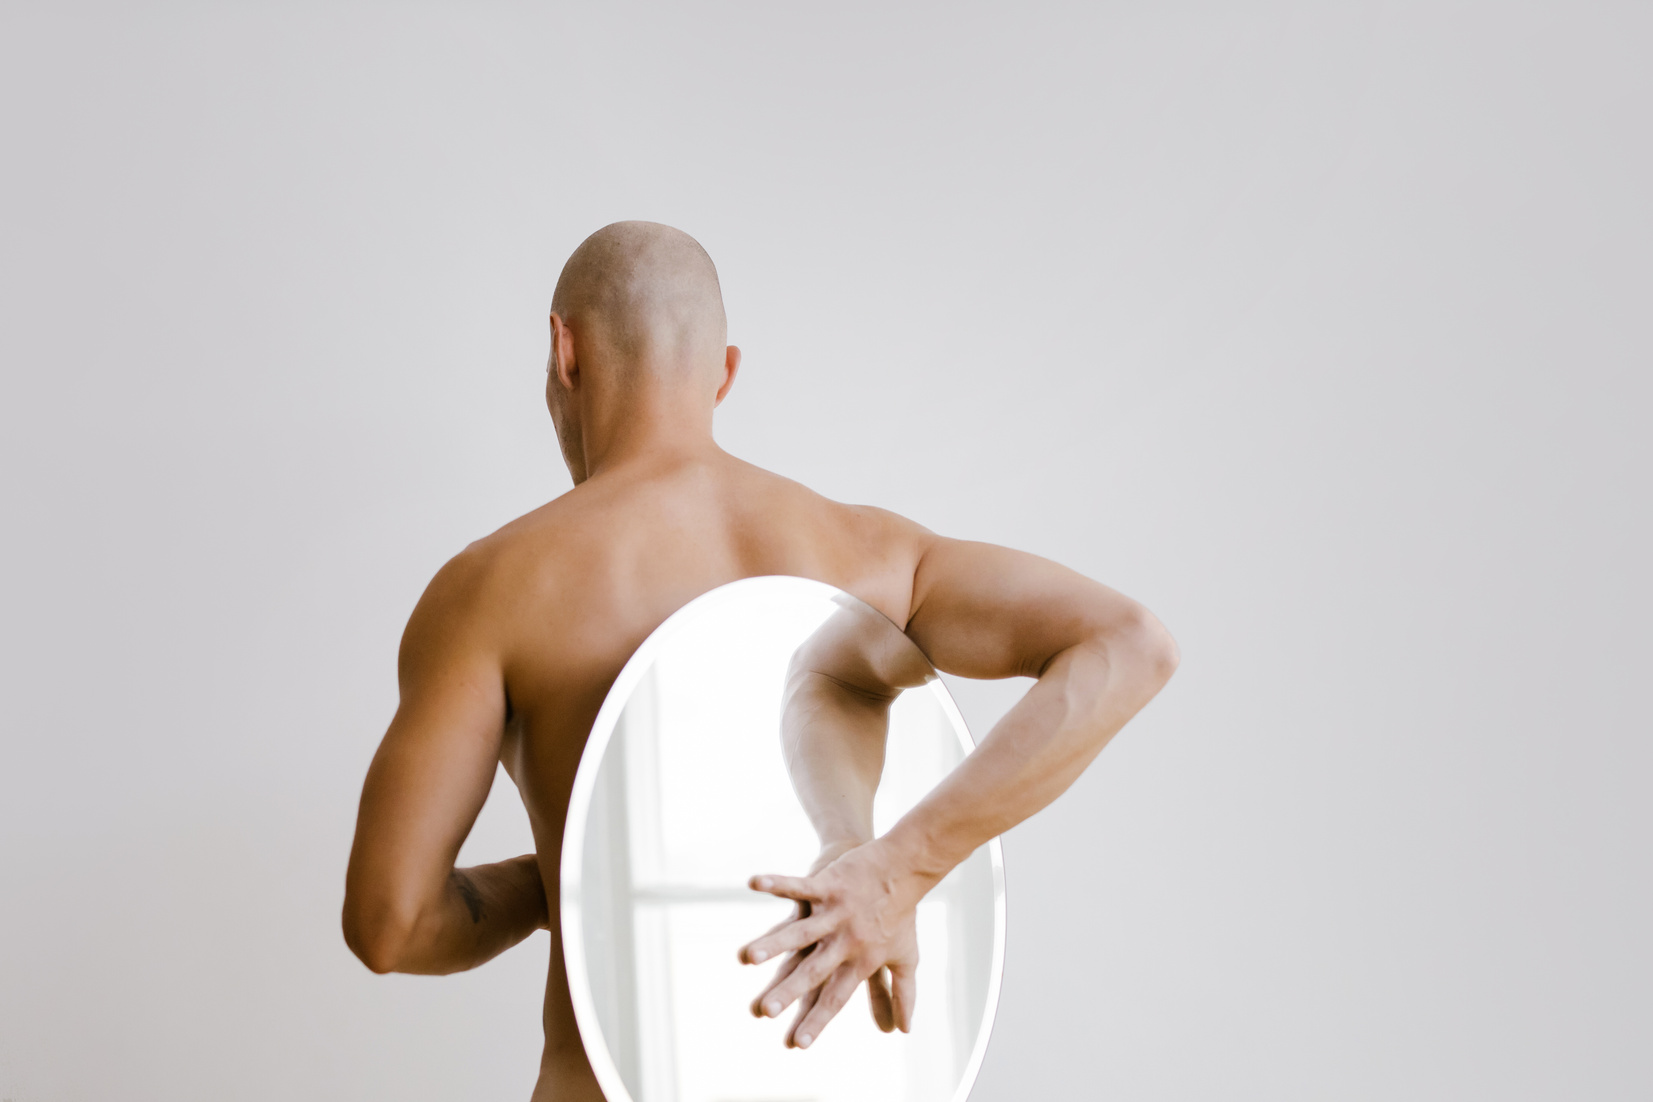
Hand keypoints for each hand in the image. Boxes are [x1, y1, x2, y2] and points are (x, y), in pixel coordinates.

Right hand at [738, 837, 933, 1048]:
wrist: (905, 867)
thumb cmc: (901, 915)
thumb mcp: (905, 958)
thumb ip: (898, 995)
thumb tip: (900, 1031)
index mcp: (860, 962)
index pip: (835, 998)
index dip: (817, 1020)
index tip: (796, 1045)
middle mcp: (846, 941)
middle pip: (814, 971)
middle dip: (788, 991)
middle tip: (764, 1011)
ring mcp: (835, 913)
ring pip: (801, 933)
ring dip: (774, 944)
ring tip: (747, 958)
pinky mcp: (828, 884)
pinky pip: (800, 886)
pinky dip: (778, 884)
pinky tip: (754, 883)